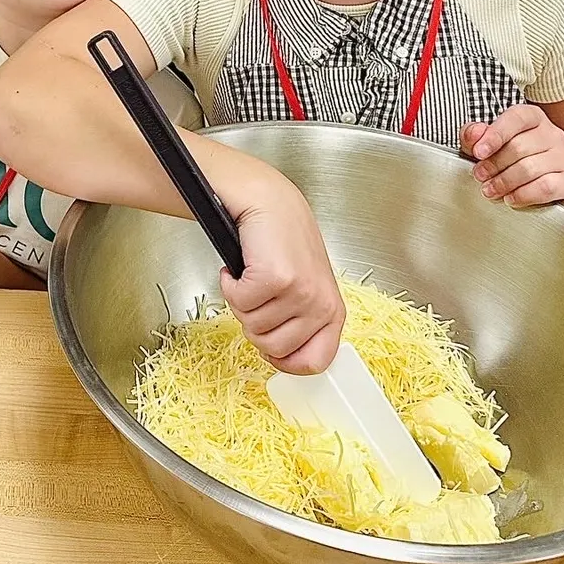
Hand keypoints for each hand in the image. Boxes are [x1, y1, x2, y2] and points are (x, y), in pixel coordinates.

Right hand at [220, 176, 343, 375]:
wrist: (269, 202)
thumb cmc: (283, 243)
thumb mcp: (305, 288)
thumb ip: (302, 323)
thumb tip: (284, 360)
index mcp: (333, 311)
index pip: (316, 362)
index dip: (285, 359)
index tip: (270, 345)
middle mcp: (321, 304)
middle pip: (273, 348)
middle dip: (255, 324)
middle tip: (257, 295)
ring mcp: (299, 292)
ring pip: (252, 326)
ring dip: (242, 302)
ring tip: (252, 275)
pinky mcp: (274, 278)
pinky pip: (238, 302)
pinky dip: (230, 285)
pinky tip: (240, 268)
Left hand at [462, 104, 563, 208]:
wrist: (547, 177)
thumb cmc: (513, 156)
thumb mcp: (489, 141)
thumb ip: (475, 134)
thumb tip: (473, 134)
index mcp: (532, 117)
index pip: (517, 118)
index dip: (495, 135)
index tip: (478, 152)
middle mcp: (552, 134)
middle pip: (520, 147)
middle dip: (494, 164)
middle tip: (479, 175)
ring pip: (531, 169)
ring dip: (505, 182)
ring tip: (490, 189)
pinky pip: (547, 188)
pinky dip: (524, 195)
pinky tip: (511, 198)